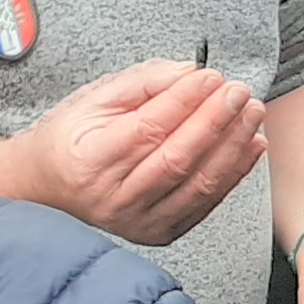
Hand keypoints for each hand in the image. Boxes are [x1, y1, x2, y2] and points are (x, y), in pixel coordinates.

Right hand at [0, 62, 262, 245]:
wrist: (51, 187)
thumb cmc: (73, 138)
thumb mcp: (94, 98)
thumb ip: (142, 82)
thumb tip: (189, 72)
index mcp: (90, 160)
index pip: (147, 129)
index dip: (184, 101)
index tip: (211, 76)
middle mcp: (114, 197)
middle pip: (177, 158)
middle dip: (216, 121)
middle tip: (239, 92)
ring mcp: (138, 221)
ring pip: (198, 184)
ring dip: (233, 146)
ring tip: (251, 113)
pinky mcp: (160, 232)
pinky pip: (206, 203)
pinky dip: (234, 172)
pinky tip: (251, 144)